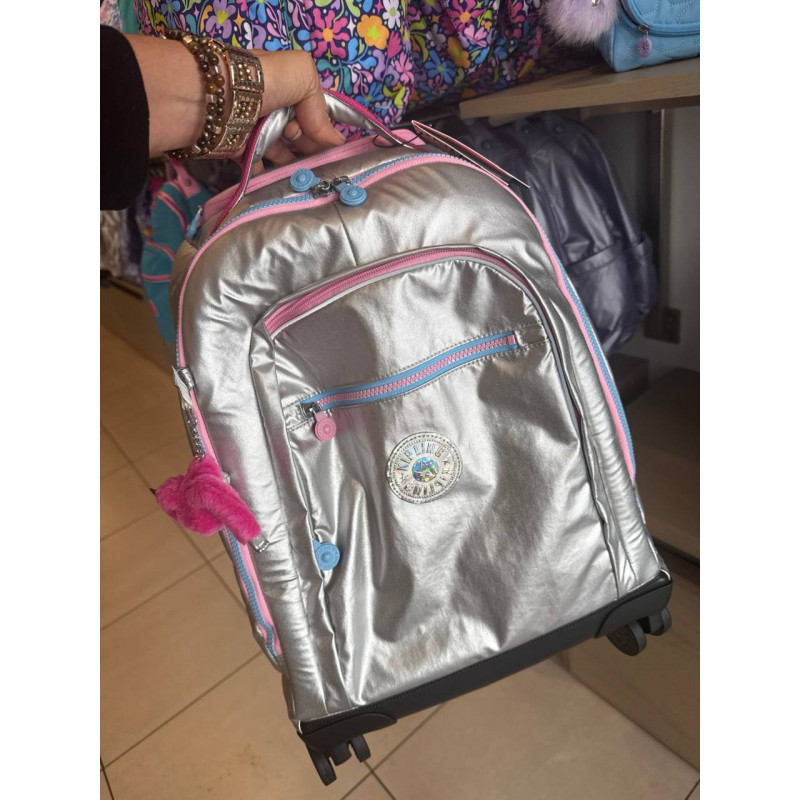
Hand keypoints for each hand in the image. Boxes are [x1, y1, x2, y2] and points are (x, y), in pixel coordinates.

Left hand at [133, 35, 343, 161]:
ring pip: (282, 154)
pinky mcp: (239, 150)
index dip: (323, 131)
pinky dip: (271, 178)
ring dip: (295, 167)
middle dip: (312, 152)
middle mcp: (270, 107)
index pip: (312, 112)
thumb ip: (319, 107)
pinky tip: (285, 187)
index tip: (332, 150)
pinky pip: (259, 168)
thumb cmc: (260, 82)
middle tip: (324, 170)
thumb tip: (334, 141)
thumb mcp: (301, 76)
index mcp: (285, 86)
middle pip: (299, 136)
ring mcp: (255, 130)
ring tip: (309, 182)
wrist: (212, 101)